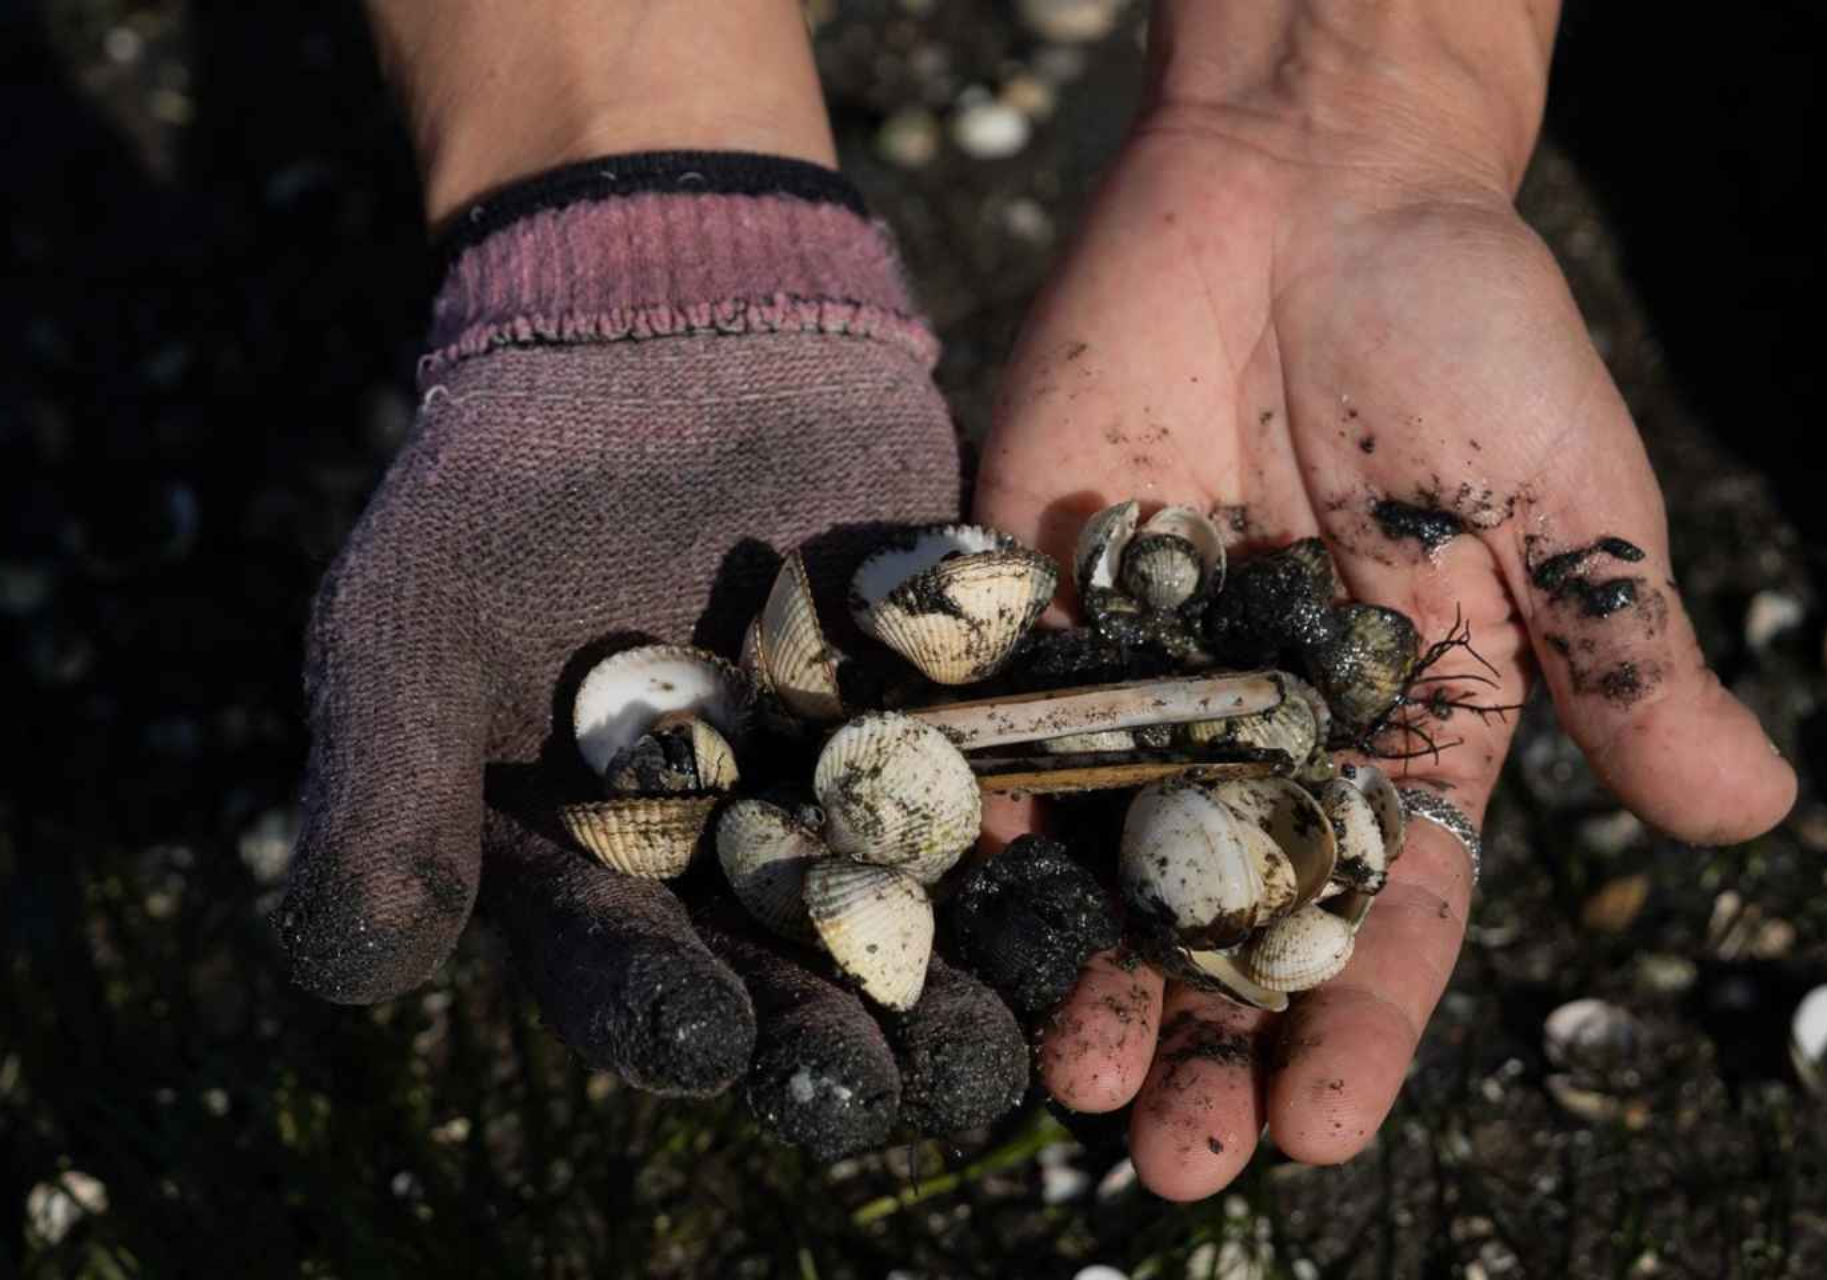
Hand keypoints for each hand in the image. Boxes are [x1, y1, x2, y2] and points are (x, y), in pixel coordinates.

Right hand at [274, 178, 1027, 1157]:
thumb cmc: (501, 494)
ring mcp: (850, 794)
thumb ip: (385, 797)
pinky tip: (1074, 892)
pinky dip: (1034, 840)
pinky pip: (1000, 791)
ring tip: (1001, 1039)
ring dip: (954, 985)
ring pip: (907, 917)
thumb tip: (363, 967)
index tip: (705, 1040)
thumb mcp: (409, 630)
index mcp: (596, 875)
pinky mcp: (950, 718)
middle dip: (833, 1040)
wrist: (661, 340)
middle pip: (784, 977)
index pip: (624, 973)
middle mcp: (731, 862)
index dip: (661, 1014)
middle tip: (889, 1087)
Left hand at [976, 35, 1795, 1196]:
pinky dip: (980, 807)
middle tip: (1167, 1158)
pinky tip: (959, 904)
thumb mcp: (1565, 501)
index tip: (1325, 1134)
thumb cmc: (1466, 332)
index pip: (1385, 905)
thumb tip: (1755, 811)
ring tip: (1063, 1078)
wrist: (1309, 183)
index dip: (1356, 1022)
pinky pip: (1004, 716)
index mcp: (1406, 724)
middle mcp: (1266, 724)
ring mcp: (1148, 665)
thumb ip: (1622, 653)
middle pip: (1230, 911)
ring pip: (1109, 848)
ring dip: (1084, 964)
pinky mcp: (1045, 591)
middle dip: (1203, 1035)